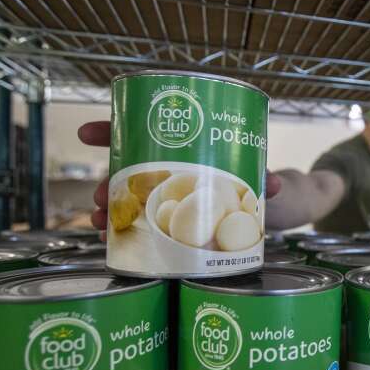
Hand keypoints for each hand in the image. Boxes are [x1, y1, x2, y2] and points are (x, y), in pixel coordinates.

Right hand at [77, 121, 281, 230]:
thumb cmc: (268, 182)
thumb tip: (274, 185)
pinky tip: (110, 240)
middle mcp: (176, 170)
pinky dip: (123, 231)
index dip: (113, 129)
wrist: (283, 207)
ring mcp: (174, 198)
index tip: (87, 132)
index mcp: (190, 150)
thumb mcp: (267, 179)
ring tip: (100, 222)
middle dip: (110, 179)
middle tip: (104, 195)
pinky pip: (143, 224)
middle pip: (131, 169)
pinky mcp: (177, 225)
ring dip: (111, 208)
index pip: (144, 132)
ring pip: (131, 198)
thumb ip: (268, 180)